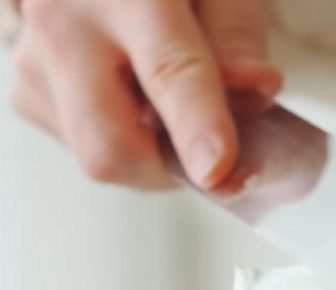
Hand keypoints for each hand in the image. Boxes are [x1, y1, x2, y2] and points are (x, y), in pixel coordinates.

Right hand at [10, 0, 281, 189]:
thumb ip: (238, 35)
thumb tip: (256, 90)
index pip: (168, 69)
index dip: (198, 126)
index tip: (218, 170)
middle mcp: (63, 25)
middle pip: (110, 146)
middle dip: (171, 170)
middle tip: (217, 157)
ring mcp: (37, 64)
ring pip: (102, 160)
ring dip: (155, 156)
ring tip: (173, 108)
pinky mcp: (31, 95)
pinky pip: (91, 151)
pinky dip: (131, 144)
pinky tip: (141, 104)